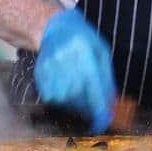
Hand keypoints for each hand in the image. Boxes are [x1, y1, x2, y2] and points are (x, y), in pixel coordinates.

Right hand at [34, 8, 116, 132]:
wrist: (52, 27)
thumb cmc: (82, 38)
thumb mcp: (101, 52)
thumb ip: (107, 78)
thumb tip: (111, 104)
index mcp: (84, 53)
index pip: (93, 87)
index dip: (98, 108)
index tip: (102, 122)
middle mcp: (66, 61)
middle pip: (78, 96)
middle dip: (88, 106)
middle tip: (93, 104)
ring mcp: (50, 68)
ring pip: (65, 99)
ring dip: (75, 102)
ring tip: (79, 89)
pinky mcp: (40, 74)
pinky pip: (52, 97)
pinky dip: (61, 97)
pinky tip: (66, 85)